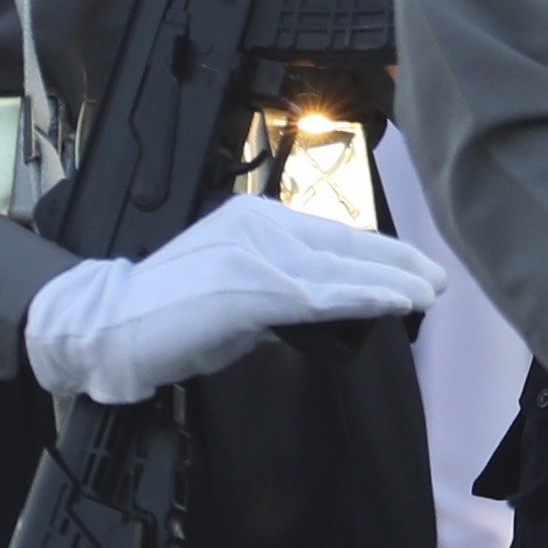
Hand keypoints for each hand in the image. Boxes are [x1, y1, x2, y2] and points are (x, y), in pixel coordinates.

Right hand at [24, 190, 449, 403]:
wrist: (110, 326)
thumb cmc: (166, 318)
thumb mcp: (231, 294)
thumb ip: (274, 296)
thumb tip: (316, 313)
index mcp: (253, 221)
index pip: (328, 234)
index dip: (374, 251)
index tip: (410, 266)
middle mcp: (258, 226)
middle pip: (343, 243)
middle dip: (395, 262)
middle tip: (437, 278)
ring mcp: (254, 253)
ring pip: (339, 267)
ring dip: (391, 280)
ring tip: (427, 291)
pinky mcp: (251, 287)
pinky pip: (322, 295)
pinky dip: (365, 297)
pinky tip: (395, 303)